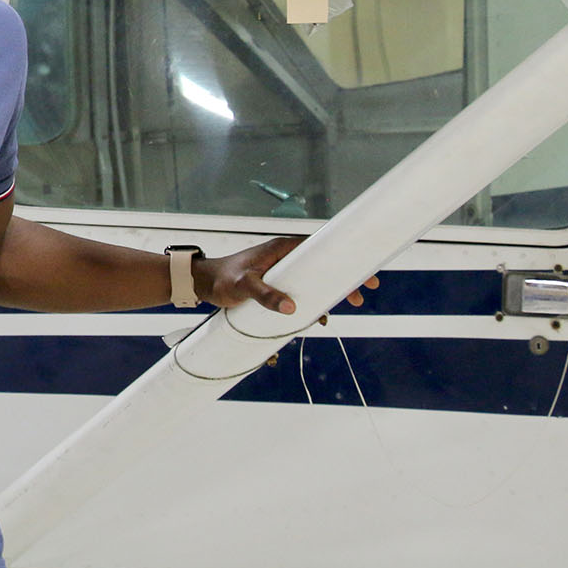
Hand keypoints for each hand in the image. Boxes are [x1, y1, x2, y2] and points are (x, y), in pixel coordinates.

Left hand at [194, 237, 379, 315]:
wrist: (203, 283)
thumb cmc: (221, 279)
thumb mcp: (243, 286)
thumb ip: (265, 295)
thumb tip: (292, 308)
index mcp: (282, 249)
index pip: (322, 249)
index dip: (345, 260)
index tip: (364, 276)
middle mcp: (286, 257)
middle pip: (323, 266)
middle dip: (342, 281)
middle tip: (359, 297)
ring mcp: (282, 271)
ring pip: (313, 281)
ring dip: (326, 296)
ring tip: (330, 317)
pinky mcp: (276, 284)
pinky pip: (301, 291)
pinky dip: (310, 303)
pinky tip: (314, 319)